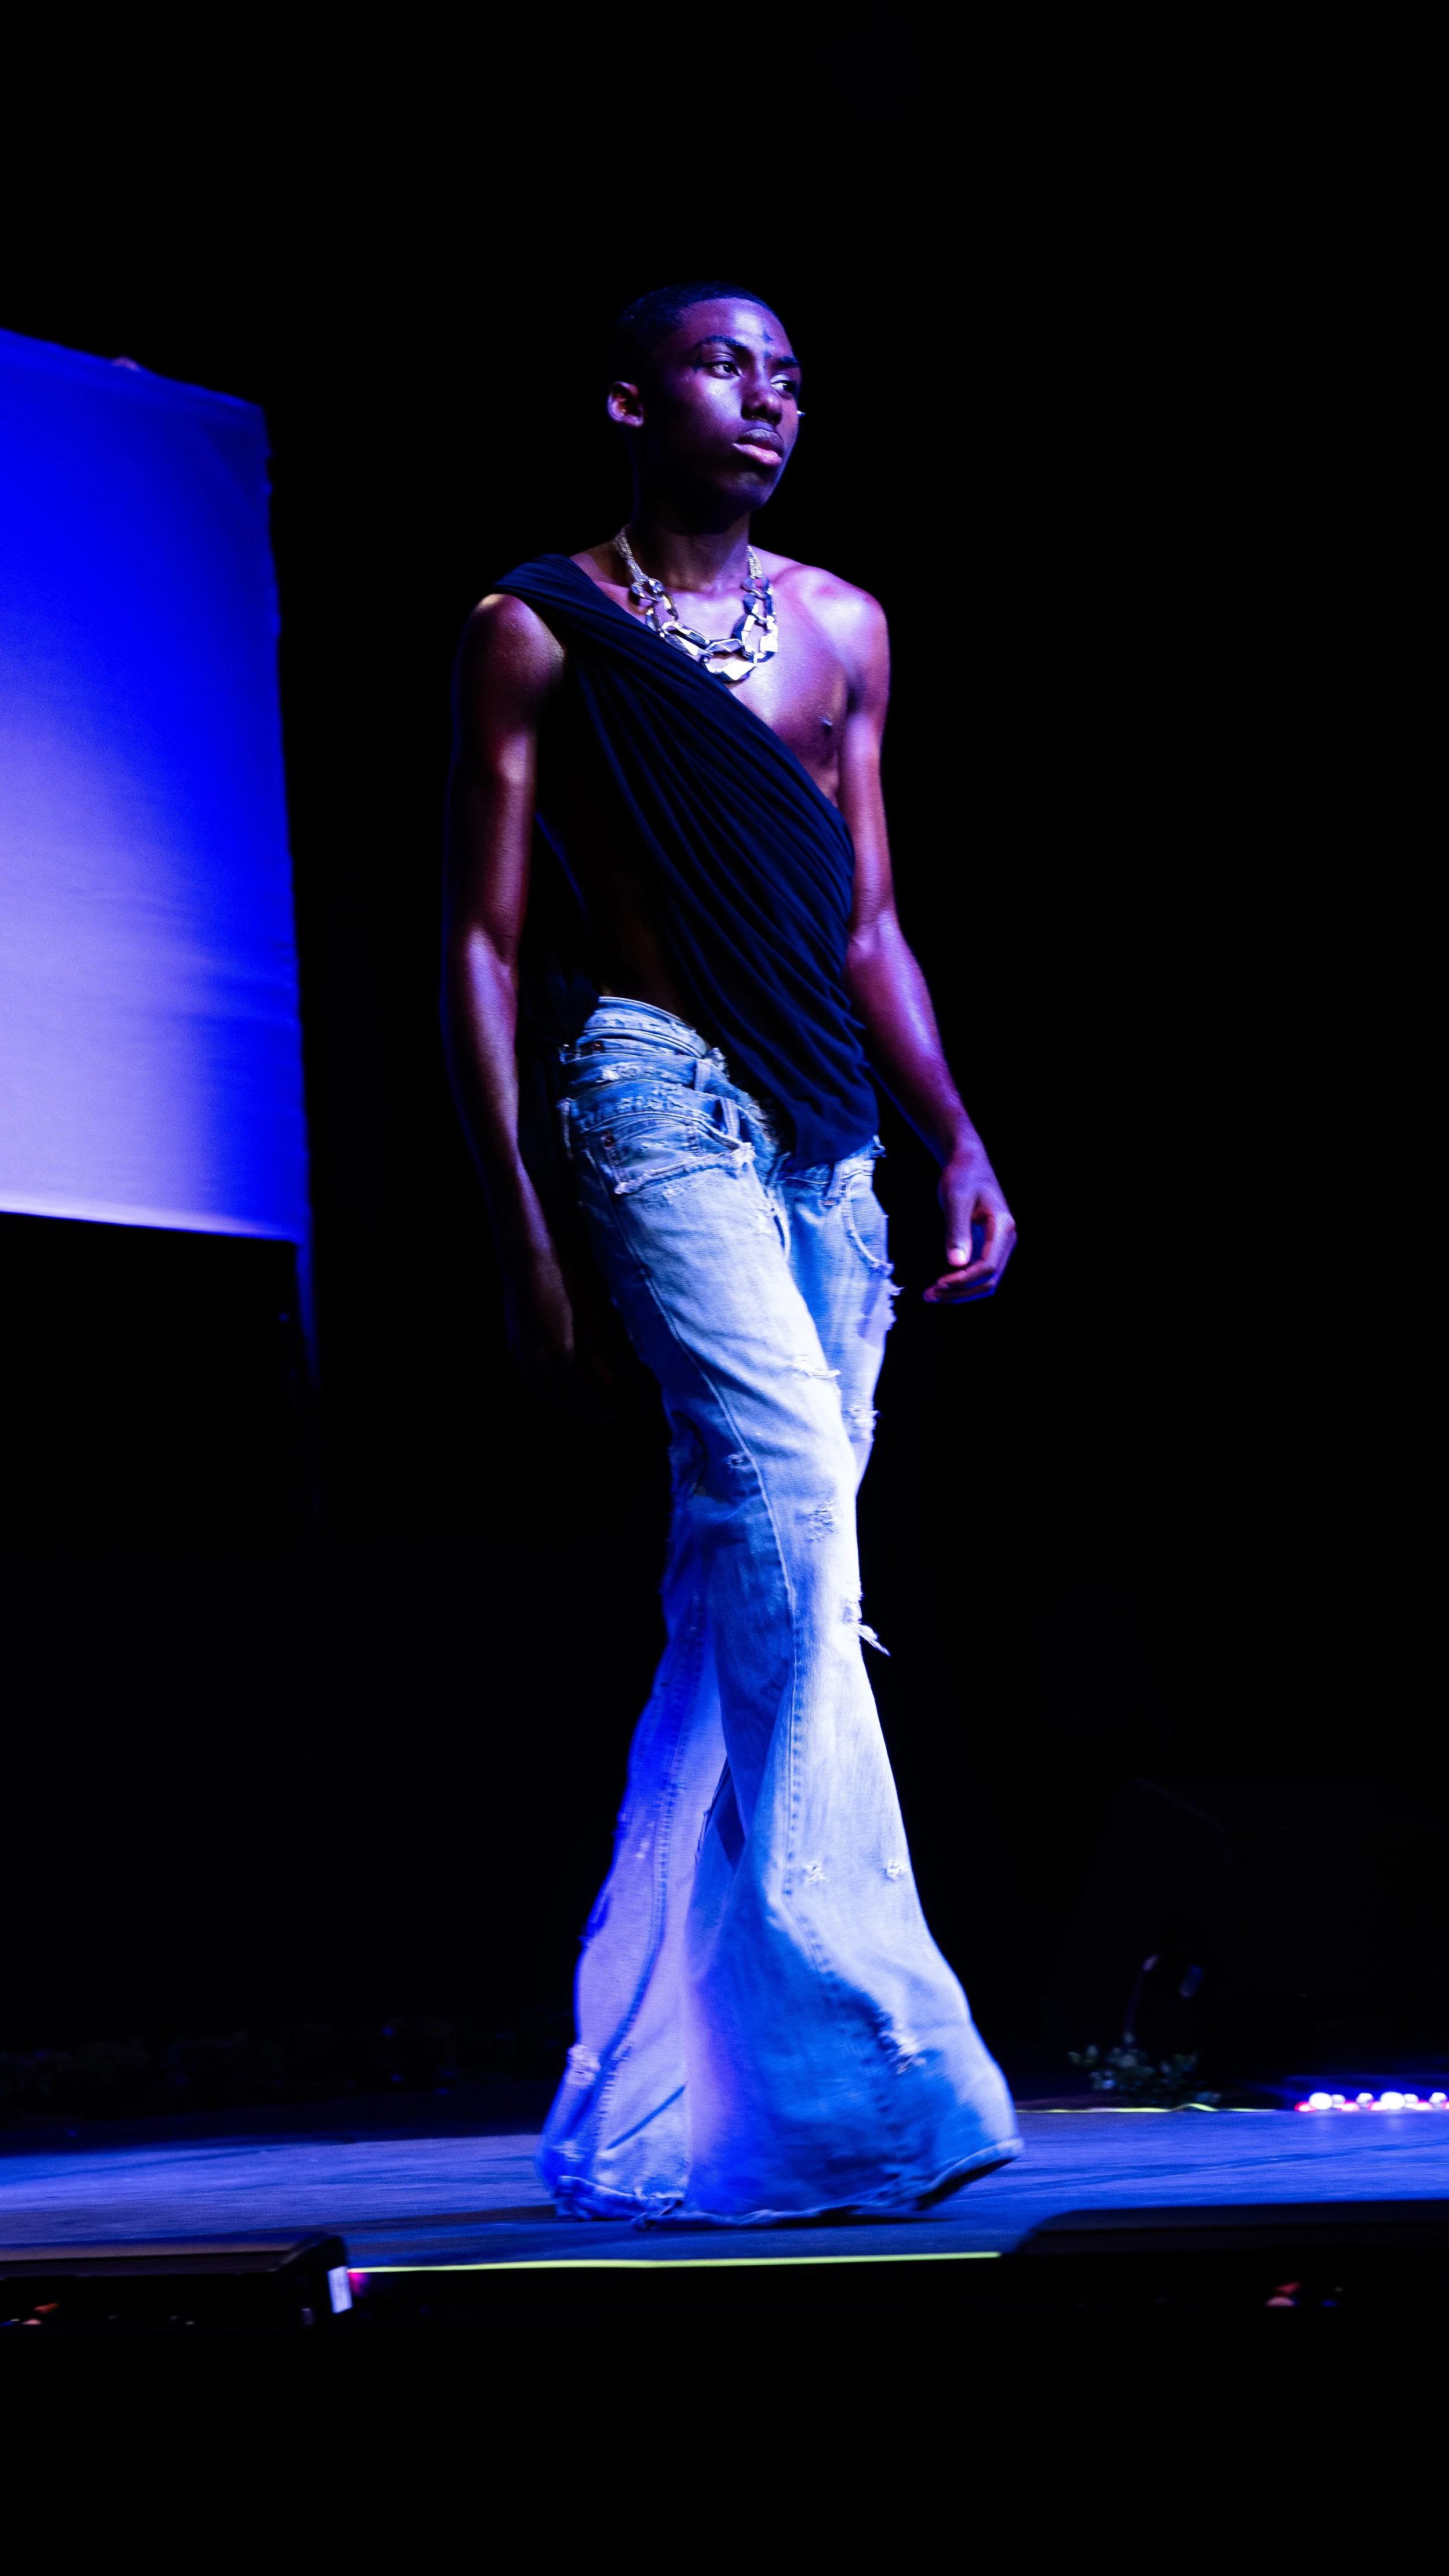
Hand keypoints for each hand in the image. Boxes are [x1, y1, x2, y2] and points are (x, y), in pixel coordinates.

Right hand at [504, 1240, 621, 1419]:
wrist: (525, 1258)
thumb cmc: (564, 1279)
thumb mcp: (592, 1312)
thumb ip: (601, 1351)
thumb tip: (614, 1383)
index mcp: (558, 1351)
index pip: (579, 1391)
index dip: (595, 1406)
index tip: (611, 1414)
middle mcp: (535, 1358)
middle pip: (560, 1395)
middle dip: (582, 1409)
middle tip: (602, 1418)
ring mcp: (520, 1352)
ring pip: (543, 1389)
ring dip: (563, 1403)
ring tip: (582, 1409)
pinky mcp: (513, 1344)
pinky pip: (530, 1378)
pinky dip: (546, 1390)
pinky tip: (557, 1391)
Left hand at [924, 1144, 1016, 1303]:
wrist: (969, 1163)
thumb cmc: (963, 1176)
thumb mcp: (956, 1200)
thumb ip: (956, 1231)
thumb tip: (956, 1264)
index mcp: (1003, 1227)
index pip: (987, 1266)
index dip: (964, 1280)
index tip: (939, 1283)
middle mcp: (1006, 1239)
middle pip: (989, 1280)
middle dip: (961, 1292)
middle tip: (929, 1295)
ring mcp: (999, 1244)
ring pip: (985, 1281)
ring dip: (960, 1292)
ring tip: (931, 1294)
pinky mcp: (988, 1246)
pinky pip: (978, 1273)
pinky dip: (961, 1282)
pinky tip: (941, 1284)